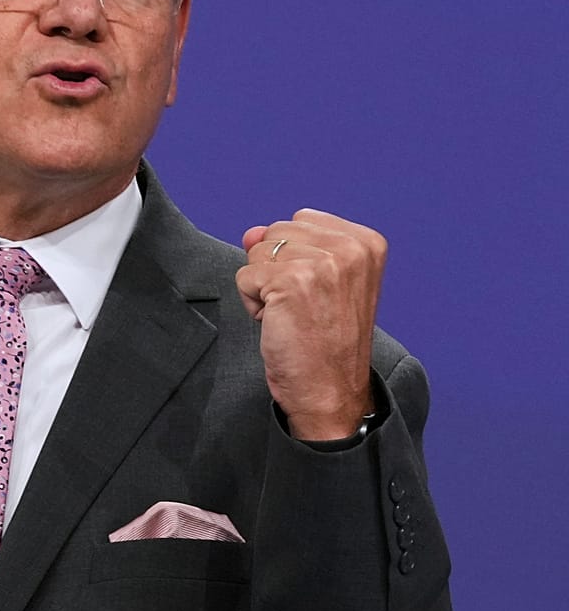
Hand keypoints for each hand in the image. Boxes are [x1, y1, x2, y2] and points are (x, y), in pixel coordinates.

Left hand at [237, 209, 385, 439]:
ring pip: (257, 253)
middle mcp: (350, 247)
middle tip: (303, 307)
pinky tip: (280, 324)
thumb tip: (251, 232)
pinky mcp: (291, 281)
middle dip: (275, 270)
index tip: (317, 292)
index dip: (294, 257)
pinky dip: (252, 303)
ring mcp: (322, 263)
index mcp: (366, 242)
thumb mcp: (317, 282)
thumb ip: (288, 246)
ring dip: (263, 287)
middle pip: (275, 233)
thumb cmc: (325, 341)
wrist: (330, 390)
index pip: (299, 220)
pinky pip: (244, 276)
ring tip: (293, 316)